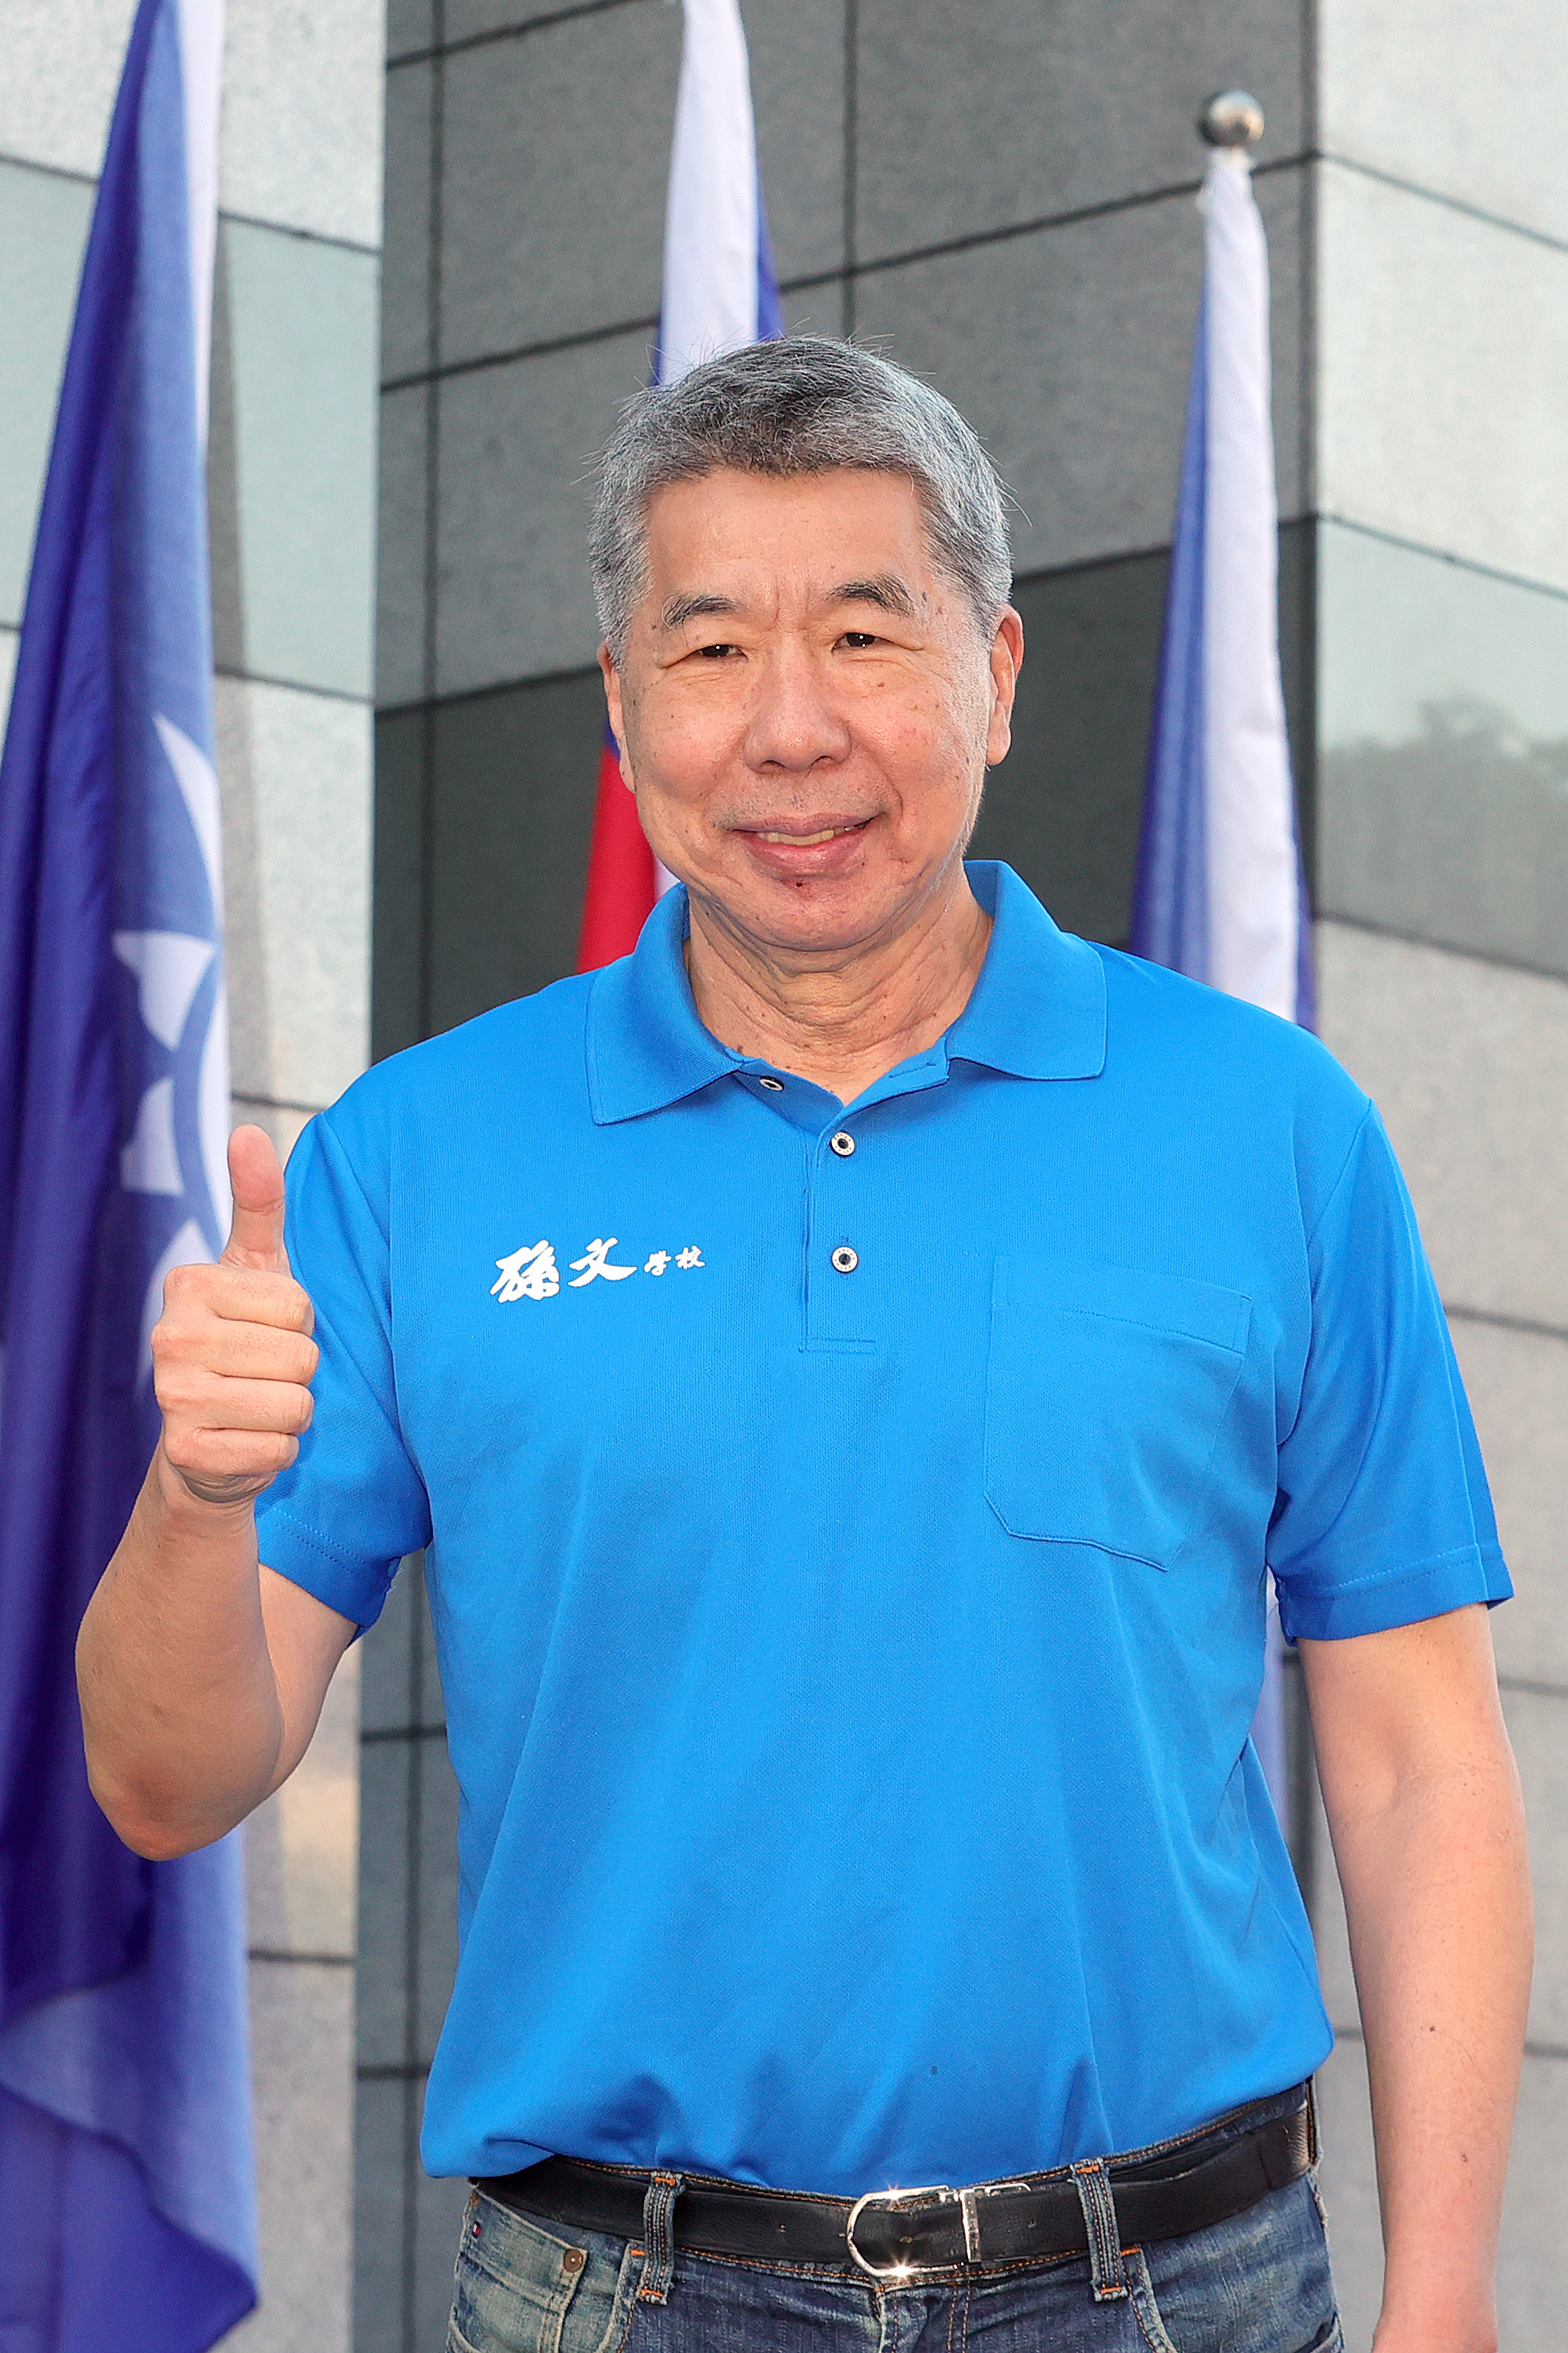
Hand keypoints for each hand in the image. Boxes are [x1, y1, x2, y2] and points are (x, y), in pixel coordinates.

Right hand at [151, 1124, 318, 1508]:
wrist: (208, 1438)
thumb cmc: (244, 1338)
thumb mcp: (256, 1267)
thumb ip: (259, 1201)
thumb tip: (248, 1130)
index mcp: (187, 1284)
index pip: (299, 1305)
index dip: (299, 1324)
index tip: (265, 1328)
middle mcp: (169, 1337)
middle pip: (301, 1357)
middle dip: (298, 1371)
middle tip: (261, 1372)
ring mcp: (172, 1399)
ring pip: (294, 1404)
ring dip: (292, 1412)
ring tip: (257, 1404)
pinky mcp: (189, 1454)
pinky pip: (280, 1449)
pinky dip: (277, 1451)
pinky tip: (246, 1440)